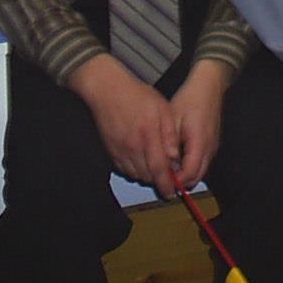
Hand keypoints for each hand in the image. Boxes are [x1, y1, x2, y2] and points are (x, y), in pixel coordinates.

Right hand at [69, 53, 179, 194]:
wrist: (107, 90)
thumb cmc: (136, 95)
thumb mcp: (162, 107)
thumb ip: (169, 134)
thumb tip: (175, 157)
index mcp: (148, 136)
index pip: (159, 169)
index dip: (167, 184)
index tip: (173, 191)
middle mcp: (132, 147)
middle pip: (147, 176)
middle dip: (159, 181)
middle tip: (168, 179)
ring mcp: (119, 151)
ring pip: (136, 175)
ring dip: (148, 176)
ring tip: (156, 169)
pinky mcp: (111, 151)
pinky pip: (124, 170)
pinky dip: (135, 171)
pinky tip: (141, 162)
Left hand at [168, 58, 232, 190]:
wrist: (208, 86)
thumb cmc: (190, 98)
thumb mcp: (173, 118)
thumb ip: (168, 142)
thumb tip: (163, 162)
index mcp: (199, 142)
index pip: (189, 173)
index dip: (175, 181)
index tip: (161, 179)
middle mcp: (209, 148)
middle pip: (196, 177)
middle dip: (180, 181)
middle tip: (163, 177)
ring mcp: (213, 146)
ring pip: (200, 171)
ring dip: (186, 174)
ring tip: (169, 167)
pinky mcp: (212, 144)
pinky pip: (202, 162)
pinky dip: (191, 166)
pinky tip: (178, 157)